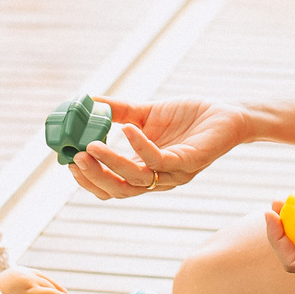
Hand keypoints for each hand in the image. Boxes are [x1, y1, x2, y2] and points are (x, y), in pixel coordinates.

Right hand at [66, 97, 248, 199]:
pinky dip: (140, 146)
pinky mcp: (190, 161)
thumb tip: (85, 102)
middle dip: (94, 177)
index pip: (112, 188)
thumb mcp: (146, 112)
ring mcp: (174, 173)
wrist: (226, 112)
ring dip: (111, 164)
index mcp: (145, 171)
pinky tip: (128, 129)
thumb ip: (117, 112)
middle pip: (120, 191)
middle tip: (75, 158)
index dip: (88, 180)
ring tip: (91, 146)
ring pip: (137, 180)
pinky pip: (160, 159)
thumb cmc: (188, 116)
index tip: (68, 161)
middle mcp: (159, 178)